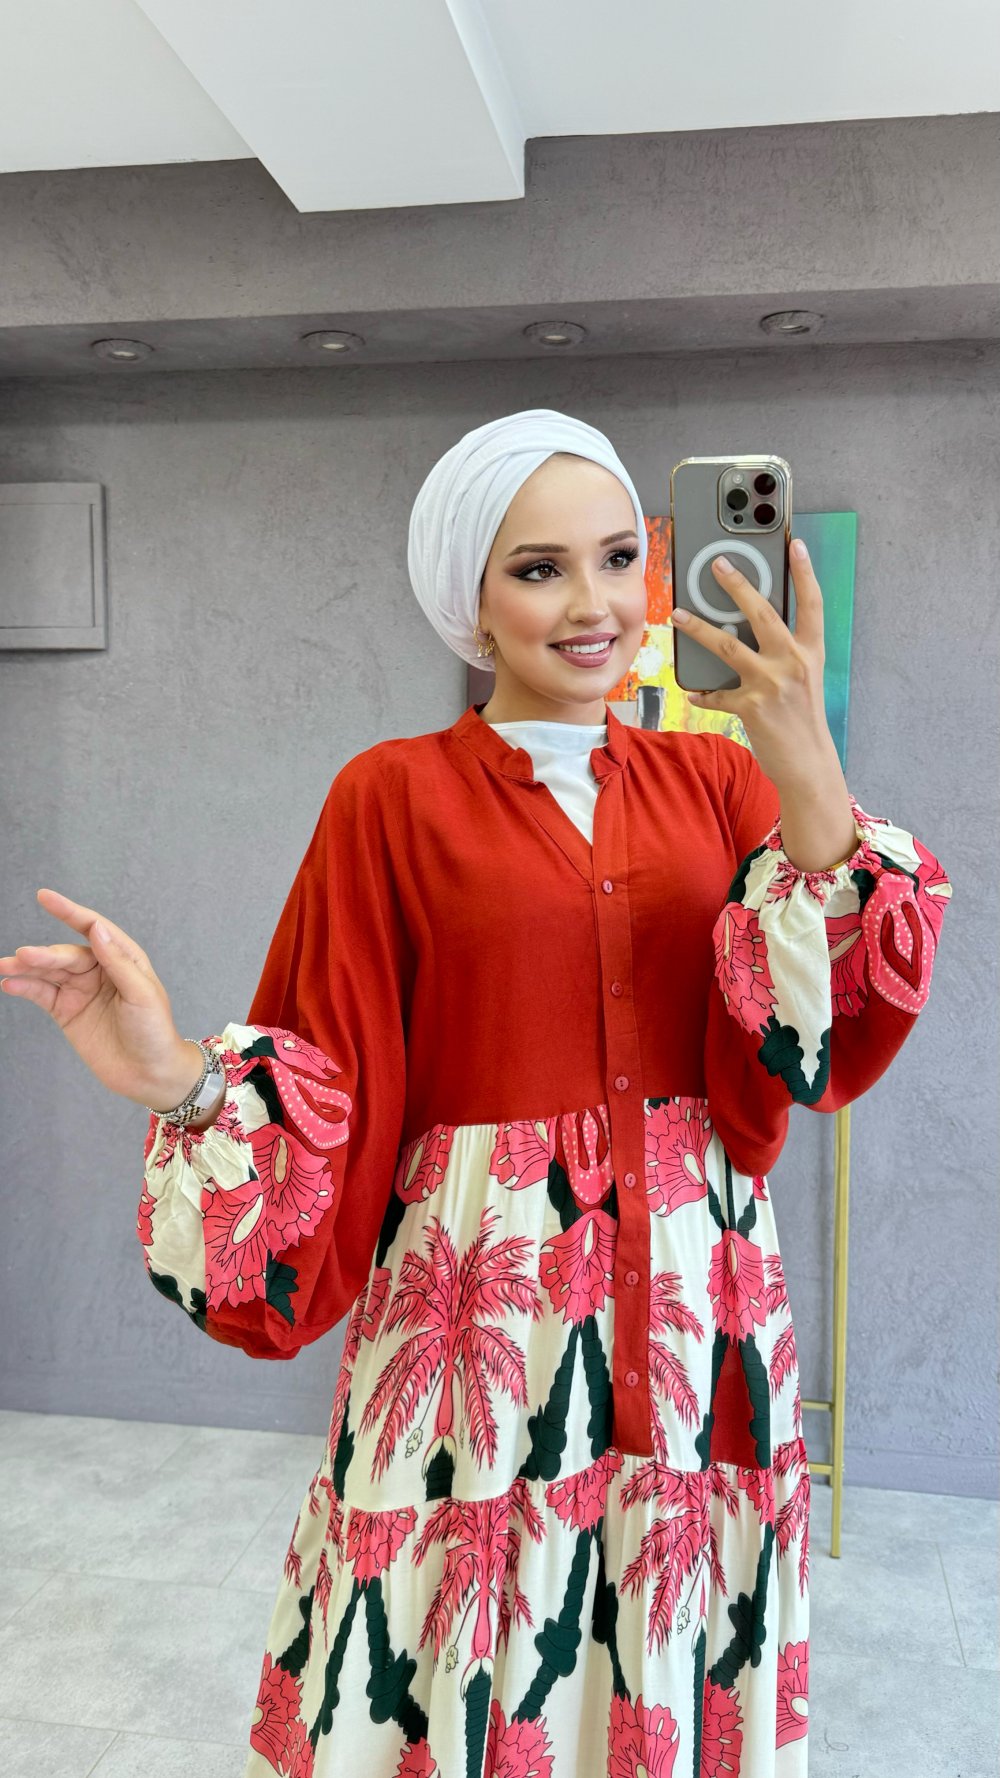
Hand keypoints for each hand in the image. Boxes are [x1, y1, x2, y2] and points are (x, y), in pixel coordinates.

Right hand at [0, 888, 196, 1106]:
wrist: (149, 1074)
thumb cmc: (155, 1031)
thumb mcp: (142, 994)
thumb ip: (118, 962)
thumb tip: (98, 928)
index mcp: (123, 958)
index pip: (92, 927)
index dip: (68, 911)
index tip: (45, 896)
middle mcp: (100, 970)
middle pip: (65, 954)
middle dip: (44, 954)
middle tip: (23, 956)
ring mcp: (81, 991)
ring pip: (49, 972)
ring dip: (26, 969)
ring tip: (5, 967)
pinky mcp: (67, 1012)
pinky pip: (42, 994)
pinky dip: (25, 988)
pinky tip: (9, 983)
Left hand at [672, 539, 837, 789]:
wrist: (808, 762)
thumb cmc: (803, 719)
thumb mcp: (805, 678)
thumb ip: (785, 652)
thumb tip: (750, 631)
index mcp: (811, 652)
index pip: (811, 603)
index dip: (804, 572)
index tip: (794, 544)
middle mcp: (793, 662)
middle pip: (761, 613)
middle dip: (736, 584)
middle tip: (716, 564)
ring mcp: (772, 683)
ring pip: (727, 645)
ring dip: (699, 628)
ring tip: (678, 615)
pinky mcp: (751, 706)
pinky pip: (716, 694)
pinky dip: (702, 692)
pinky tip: (692, 690)